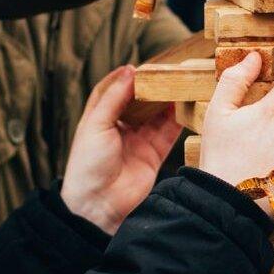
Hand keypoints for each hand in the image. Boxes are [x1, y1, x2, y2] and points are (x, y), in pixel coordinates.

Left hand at [59, 66, 182, 234]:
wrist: (98, 206)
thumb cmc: (88, 165)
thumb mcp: (96, 124)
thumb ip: (115, 97)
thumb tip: (131, 70)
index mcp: (99, 120)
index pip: (113, 91)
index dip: (126, 78)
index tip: (140, 66)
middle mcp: (119, 129)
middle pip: (139, 102)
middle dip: (152, 87)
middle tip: (166, 71)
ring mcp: (137, 142)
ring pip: (156, 116)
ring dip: (167, 101)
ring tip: (179, 84)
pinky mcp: (153, 155)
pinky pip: (168, 134)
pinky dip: (177, 120)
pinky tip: (185, 105)